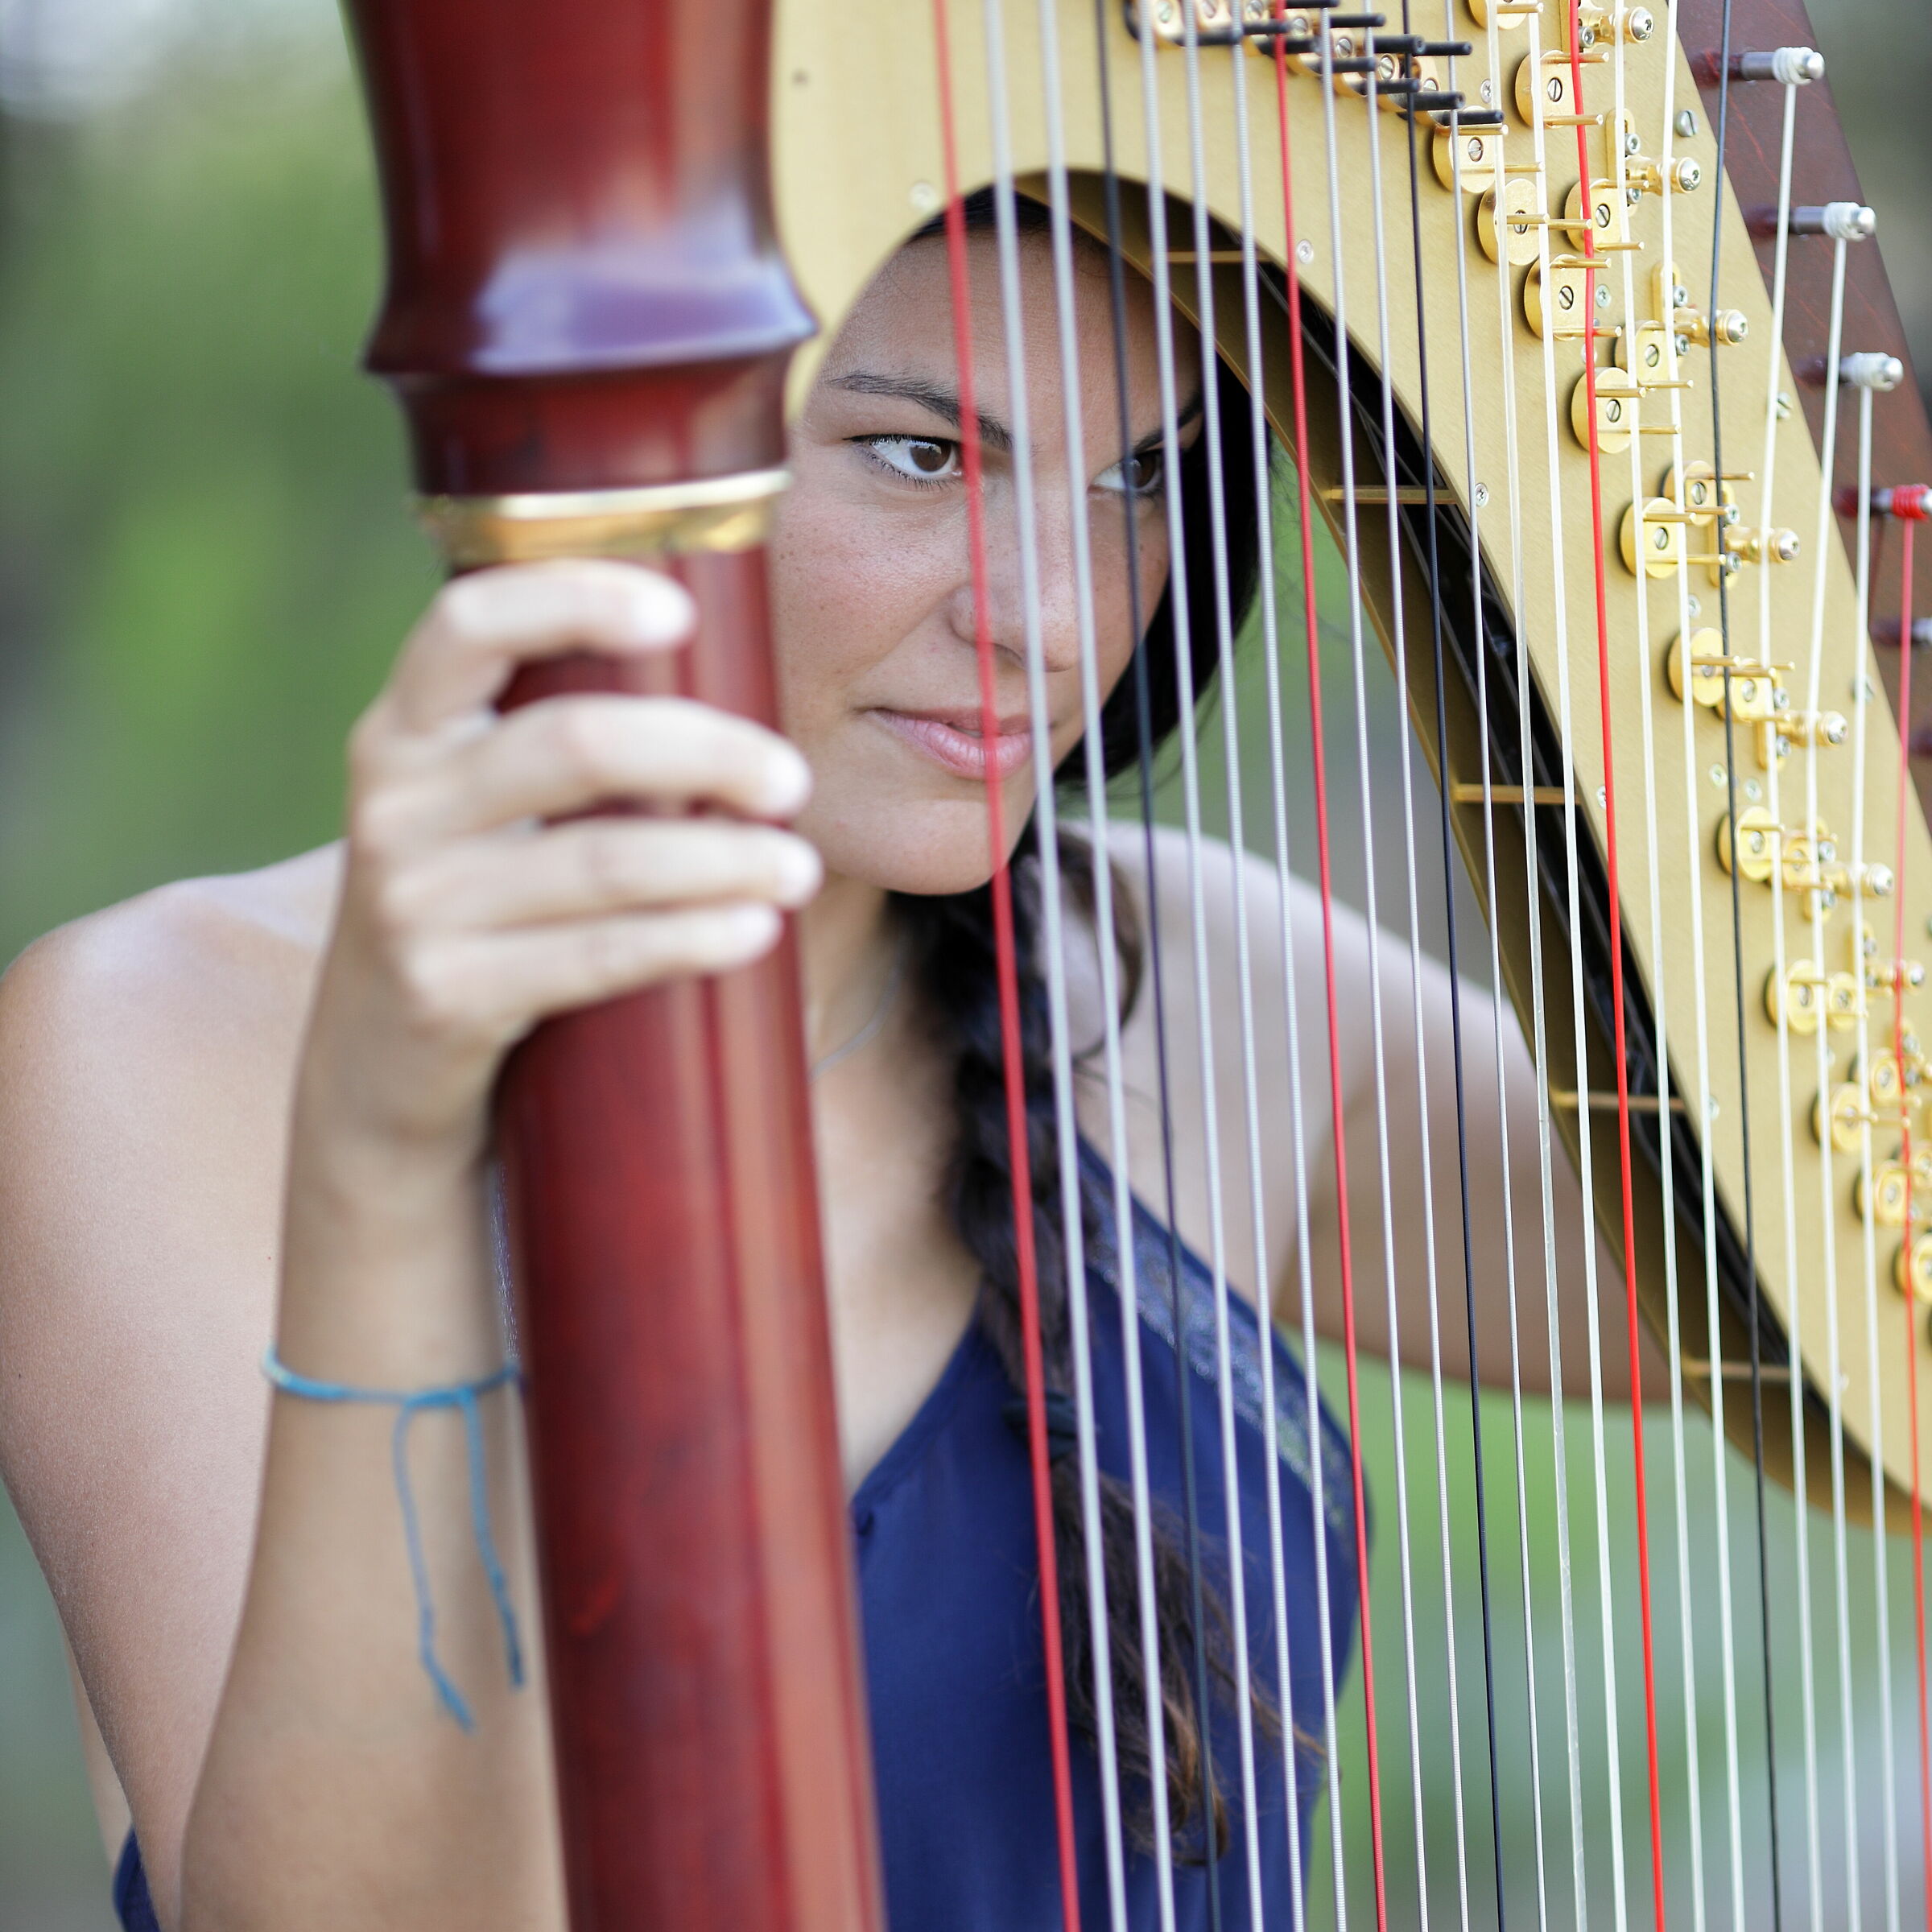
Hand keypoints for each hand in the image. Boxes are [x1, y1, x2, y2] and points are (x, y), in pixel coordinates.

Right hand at [300, 560, 819, 1163]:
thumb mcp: (476, 806)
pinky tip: (755, 930)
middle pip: (573, 744)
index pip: (473, 622)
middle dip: (705, 753)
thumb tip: (731, 669)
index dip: (576, 598)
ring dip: (724, 859)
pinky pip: (596, 955)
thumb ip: (554, 733)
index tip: (681, 611)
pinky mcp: (445, 995)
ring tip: (800, 869)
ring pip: (603, 861)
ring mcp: (412, 904)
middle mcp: (396, 804)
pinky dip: (691, 938)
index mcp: (405, 729)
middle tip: (791, 780)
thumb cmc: (477, 903)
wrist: (377, 1066)